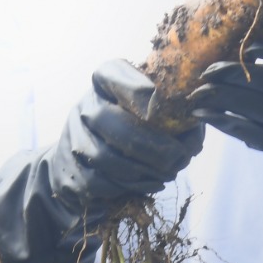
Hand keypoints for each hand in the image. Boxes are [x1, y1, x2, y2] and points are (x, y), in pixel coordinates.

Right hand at [0, 59, 204, 262]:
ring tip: (168, 174)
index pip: (111, 74)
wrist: (82, 160)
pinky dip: (129, 188)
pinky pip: (99, 183)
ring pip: (105, 158)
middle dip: (152, 145)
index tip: (159, 104)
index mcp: (104, 82)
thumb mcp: (150, 111)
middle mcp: (84, 106)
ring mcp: (72, 139)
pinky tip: (149, 185)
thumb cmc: (132, 129)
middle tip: (180, 158)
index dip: (135, 89)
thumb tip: (194, 136)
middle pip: (110, 123)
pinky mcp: (68, 171)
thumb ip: (174, 115)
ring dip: (144, 171)